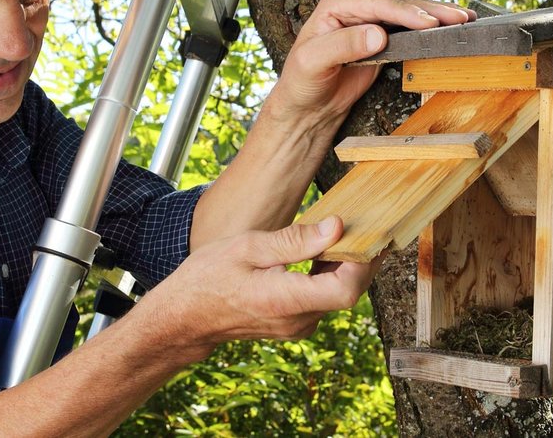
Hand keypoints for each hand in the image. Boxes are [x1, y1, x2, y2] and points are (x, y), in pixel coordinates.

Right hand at [142, 217, 381, 353]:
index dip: (364, 262)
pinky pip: (323, 299)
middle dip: (360, 258)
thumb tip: (336, 227)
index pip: (346, 290)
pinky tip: (321, 251)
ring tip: (340, 232)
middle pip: (349, 292)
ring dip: (344, 265)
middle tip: (363, 224)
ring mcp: (297, 326)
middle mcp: (297, 320)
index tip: (368, 233)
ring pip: (338, 295)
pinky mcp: (294, 324)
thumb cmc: (208, 278)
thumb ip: (295, 240)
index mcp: (285, 300)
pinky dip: (328, 275)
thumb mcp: (248, 247)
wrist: (184, 317)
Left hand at [266, 0, 474, 131]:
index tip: (428, 22)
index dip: (405, 12)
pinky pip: (412, 31)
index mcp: (337, 4)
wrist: (309, 105)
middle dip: (431, 11)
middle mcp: (357, 7)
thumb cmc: (302, 82)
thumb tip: (378, 34)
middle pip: (399, 5)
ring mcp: (373, 21)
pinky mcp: (385, 39)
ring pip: (410, 14)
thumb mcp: (314, 62)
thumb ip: (344, 45)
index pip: (377, 4)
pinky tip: (451, 30)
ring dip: (439, 17)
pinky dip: (432, 31)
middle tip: (459, 18)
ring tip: (466, 20)